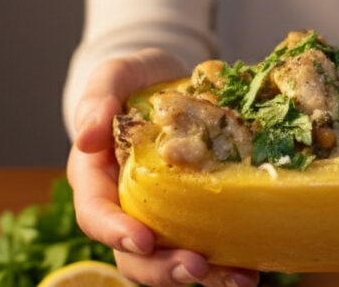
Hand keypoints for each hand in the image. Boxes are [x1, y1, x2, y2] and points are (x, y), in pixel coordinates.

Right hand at [67, 48, 260, 286]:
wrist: (173, 79)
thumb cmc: (138, 78)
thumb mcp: (117, 73)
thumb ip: (97, 97)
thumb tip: (86, 136)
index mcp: (96, 177)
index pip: (95, 214)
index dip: (115, 232)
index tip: (142, 240)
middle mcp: (124, 205)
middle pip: (132, 254)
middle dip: (162, 267)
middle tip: (196, 266)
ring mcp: (159, 215)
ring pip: (169, 260)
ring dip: (202, 276)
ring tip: (239, 279)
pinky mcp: (192, 215)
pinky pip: (204, 246)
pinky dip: (226, 263)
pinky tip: (252, 269)